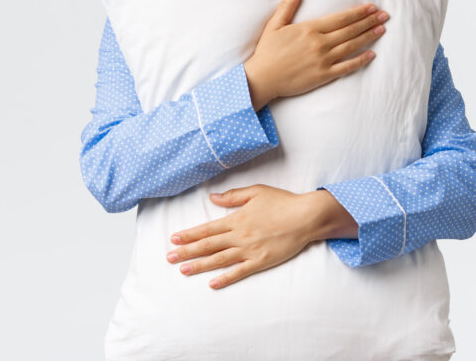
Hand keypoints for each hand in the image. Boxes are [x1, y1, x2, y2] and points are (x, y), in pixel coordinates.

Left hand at [165, 184, 329, 289]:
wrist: (306, 217)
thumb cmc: (282, 202)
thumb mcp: (256, 192)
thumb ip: (233, 196)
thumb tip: (212, 197)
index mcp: (236, 219)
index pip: (207, 229)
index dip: (189, 234)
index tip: (174, 239)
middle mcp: (239, 236)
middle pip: (208, 245)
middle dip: (187, 251)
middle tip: (169, 258)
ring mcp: (249, 250)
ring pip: (219, 260)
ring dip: (199, 265)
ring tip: (183, 270)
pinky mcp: (261, 261)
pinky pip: (239, 272)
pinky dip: (225, 278)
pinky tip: (212, 284)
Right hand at [244, 0, 389, 109]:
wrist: (262, 78)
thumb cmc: (267, 51)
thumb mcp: (275, 24)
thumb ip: (288, 5)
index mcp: (310, 29)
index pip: (340, 18)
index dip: (358, 12)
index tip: (371, 7)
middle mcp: (320, 43)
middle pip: (350, 30)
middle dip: (369, 22)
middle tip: (385, 16)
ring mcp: (323, 60)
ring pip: (352, 46)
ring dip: (368, 37)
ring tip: (381, 30)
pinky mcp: (323, 75)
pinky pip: (347, 67)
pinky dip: (361, 60)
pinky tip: (372, 54)